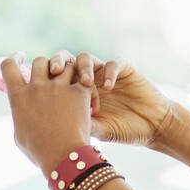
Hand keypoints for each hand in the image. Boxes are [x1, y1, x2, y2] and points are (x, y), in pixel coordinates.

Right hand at [2, 52, 91, 171]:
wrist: (64, 158)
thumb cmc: (40, 151)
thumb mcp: (20, 135)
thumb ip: (21, 117)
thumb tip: (23, 111)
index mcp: (19, 97)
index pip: (9, 66)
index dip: (15, 58)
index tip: (21, 57)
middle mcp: (37, 88)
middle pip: (40, 61)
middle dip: (46, 66)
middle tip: (52, 73)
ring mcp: (58, 88)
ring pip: (64, 65)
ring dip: (68, 71)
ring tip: (73, 83)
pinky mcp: (78, 92)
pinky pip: (83, 78)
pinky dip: (86, 84)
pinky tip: (88, 95)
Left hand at [48, 50, 176, 151]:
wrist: (152, 128)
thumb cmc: (124, 131)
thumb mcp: (98, 130)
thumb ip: (80, 123)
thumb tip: (54, 123)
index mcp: (76, 93)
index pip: (55, 78)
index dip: (46, 77)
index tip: (37, 84)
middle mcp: (89, 79)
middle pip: (67, 60)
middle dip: (59, 63)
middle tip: (55, 73)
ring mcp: (106, 73)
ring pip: (87, 58)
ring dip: (84, 68)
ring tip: (86, 84)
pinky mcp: (125, 69)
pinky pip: (114, 63)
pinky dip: (109, 73)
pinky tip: (108, 87)